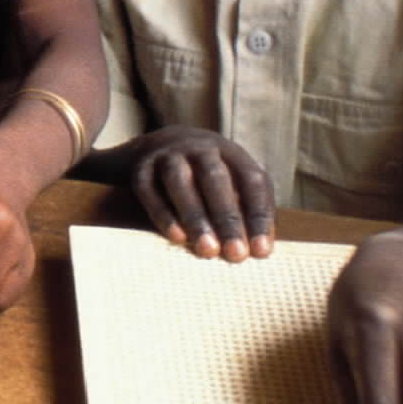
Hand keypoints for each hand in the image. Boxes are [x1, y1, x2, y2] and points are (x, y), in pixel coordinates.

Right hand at [119, 127, 275, 259]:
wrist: (156, 148)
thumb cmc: (205, 179)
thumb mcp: (231, 183)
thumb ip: (246, 210)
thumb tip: (260, 249)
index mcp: (230, 153)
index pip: (251, 181)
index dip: (258, 216)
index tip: (261, 251)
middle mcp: (200, 148)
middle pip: (215, 178)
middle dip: (227, 218)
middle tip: (236, 255)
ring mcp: (168, 155)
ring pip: (180, 181)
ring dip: (196, 216)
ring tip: (207, 250)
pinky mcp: (141, 168)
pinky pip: (150, 190)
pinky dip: (163, 214)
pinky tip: (177, 238)